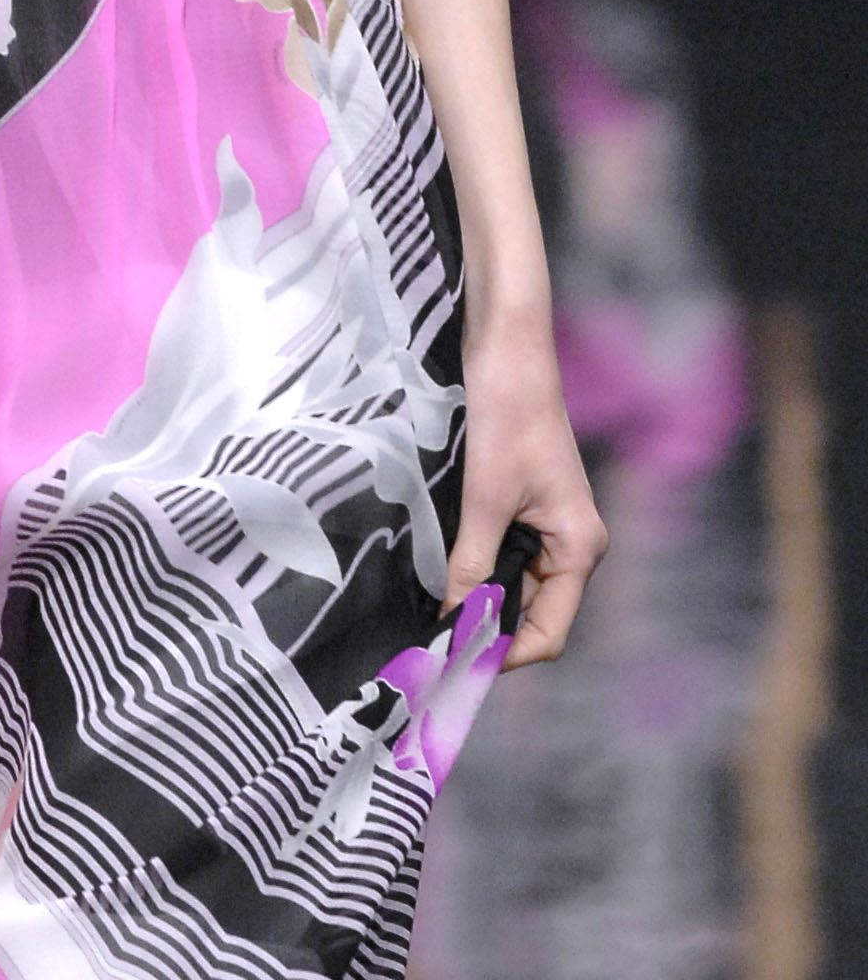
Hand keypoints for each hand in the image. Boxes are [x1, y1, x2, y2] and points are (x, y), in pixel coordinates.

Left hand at [447, 313, 606, 668]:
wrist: (506, 345)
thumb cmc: (506, 412)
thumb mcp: (484, 497)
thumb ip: (471, 564)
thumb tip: (452, 624)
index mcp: (579, 547)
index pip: (548, 632)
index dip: (504, 654)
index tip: (454, 664)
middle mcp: (571, 542)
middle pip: (531, 612)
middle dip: (486, 628)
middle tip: (431, 644)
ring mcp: (549, 523)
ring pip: (512, 583)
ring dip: (477, 596)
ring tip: (430, 612)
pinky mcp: (524, 503)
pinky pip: (502, 552)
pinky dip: (475, 566)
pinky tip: (440, 571)